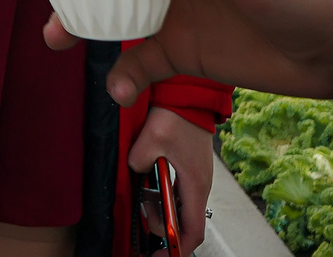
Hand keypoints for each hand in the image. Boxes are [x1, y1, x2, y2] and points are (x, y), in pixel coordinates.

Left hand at [133, 108, 213, 245]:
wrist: (190, 91)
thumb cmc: (178, 114)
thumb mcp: (152, 138)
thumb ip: (138, 160)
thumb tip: (133, 171)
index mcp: (195, 186)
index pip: (192, 231)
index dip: (177, 248)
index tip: (159, 255)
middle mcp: (198, 185)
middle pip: (184, 221)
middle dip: (163, 228)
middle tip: (142, 222)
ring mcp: (194, 176)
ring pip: (179, 205)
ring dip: (161, 210)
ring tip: (142, 204)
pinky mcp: (187, 165)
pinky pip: (176, 190)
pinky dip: (162, 195)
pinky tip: (146, 188)